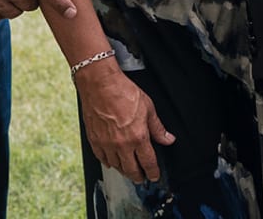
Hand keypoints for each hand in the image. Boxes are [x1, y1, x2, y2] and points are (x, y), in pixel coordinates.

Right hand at [75, 62, 175, 182]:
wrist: (100, 85)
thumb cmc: (123, 92)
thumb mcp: (148, 108)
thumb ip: (158, 127)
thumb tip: (168, 139)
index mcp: (138, 137)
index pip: (148, 162)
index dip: (153, 172)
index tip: (154, 176)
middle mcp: (122, 144)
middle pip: (132, 170)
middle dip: (139, 177)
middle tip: (142, 178)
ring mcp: (107, 145)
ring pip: (117, 167)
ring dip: (124, 171)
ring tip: (129, 170)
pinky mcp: (95, 141)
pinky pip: (102, 159)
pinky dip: (109, 163)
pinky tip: (112, 162)